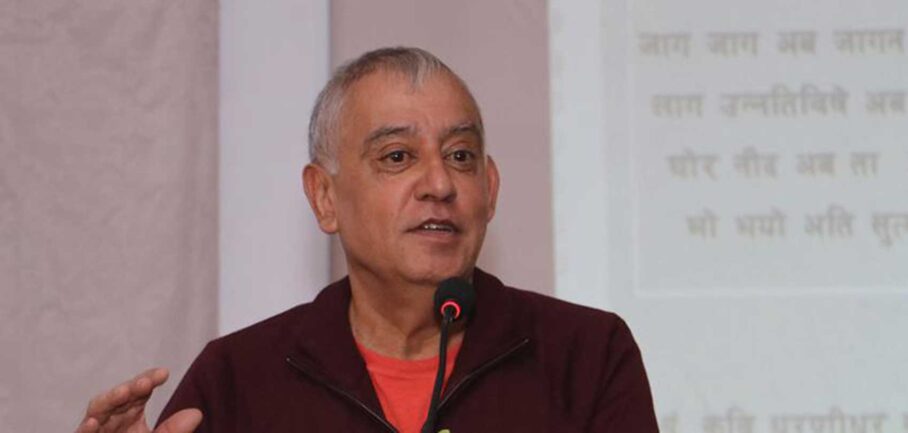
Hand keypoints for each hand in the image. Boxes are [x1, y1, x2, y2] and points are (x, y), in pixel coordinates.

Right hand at [75, 367, 201, 432]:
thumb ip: (172, 431)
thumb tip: (197, 413)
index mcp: (128, 414)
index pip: (139, 391)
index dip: (148, 380)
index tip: (163, 373)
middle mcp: (110, 419)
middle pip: (119, 397)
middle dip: (131, 387)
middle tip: (146, 382)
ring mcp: (95, 431)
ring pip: (98, 412)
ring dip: (109, 401)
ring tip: (123, 392)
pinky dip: (85, 429)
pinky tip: (91, 423)